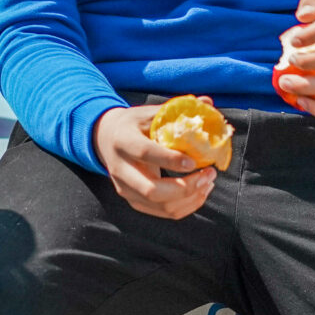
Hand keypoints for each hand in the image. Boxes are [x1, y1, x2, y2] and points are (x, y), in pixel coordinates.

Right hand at [92, 106, 216, 220]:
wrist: (105, 138)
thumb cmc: (133, 124)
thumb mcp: (149, 112)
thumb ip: (177, 109)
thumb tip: (208, 102)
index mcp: (123, 141)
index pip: (145, 154)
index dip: (170, 160)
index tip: (195, 161)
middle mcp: (121, 169)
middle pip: (152, 190)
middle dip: (186, 187)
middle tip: (209, 174)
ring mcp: (126, 189)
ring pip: (160, 205)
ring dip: (191, 198)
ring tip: (209, 182)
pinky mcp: (133, 201)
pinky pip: (163, 212)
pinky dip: (186, 206)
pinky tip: (200, 192)